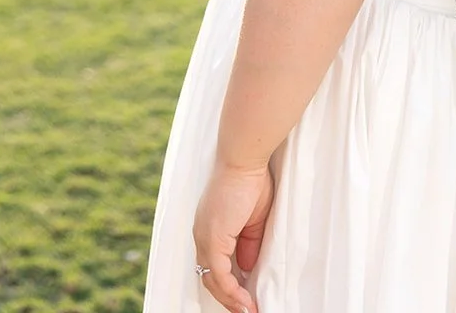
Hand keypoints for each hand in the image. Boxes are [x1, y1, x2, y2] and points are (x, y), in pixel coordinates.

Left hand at [193, 162, 274, 312]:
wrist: (244, 158)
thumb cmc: (251, 178)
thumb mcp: (253, 218)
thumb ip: (249, 242)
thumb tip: (248, 265)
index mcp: (210, 228)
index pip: (214, 263)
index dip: (228, 283)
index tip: (244, 296)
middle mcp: (202, 235)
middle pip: (209, 276)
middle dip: (228, 297)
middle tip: (245, 309)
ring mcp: (205, 237)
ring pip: (212, 280)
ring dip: (231, 300)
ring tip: (248, 311)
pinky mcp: (212, 239)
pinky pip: (220, 275)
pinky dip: (231, 293)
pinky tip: (244, 302)